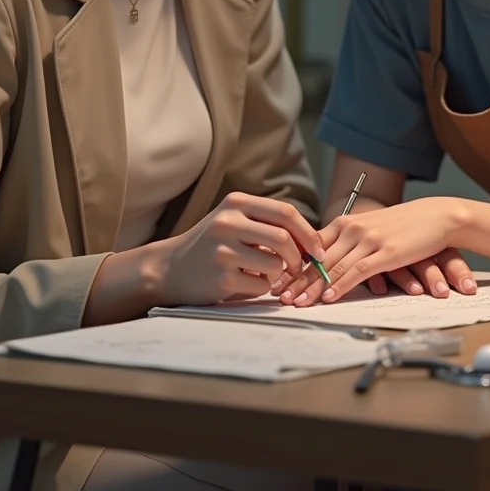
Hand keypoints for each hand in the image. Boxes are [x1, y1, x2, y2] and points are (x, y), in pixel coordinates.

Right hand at [153, 192, 325, 306]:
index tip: (319, 250)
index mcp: (236, 202)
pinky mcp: (221, 276)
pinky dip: (262, 287)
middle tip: (299, 268)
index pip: (285, 212)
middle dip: (299, 257)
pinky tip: (247, 283)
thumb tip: (312, 241)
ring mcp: (223, 249)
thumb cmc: (211, 244)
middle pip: (284, 238)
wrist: (170, 268)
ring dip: (279, 274)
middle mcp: (228, 221)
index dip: (308, 232)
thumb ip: (267, 224)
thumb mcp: (234, 221)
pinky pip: (260, 285)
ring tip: (267, 274)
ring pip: (275, 264)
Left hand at [275, 198, 467, 307]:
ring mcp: (368, 239)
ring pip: (333, 266)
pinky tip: (329, 297)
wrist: (436, 216)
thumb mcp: (371, 229)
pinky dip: (341, 285)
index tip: (276, 281)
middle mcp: (352, 229)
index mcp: (346, 223)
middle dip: (295, 280)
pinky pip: (357, 271)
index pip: (311, 247)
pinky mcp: (386, 252)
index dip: (293, 266)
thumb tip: (326, 262)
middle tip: (278, 296)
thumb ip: (348, 242)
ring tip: (297, 303)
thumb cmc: (403, 226)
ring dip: (313, 287)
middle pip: (317, 259)